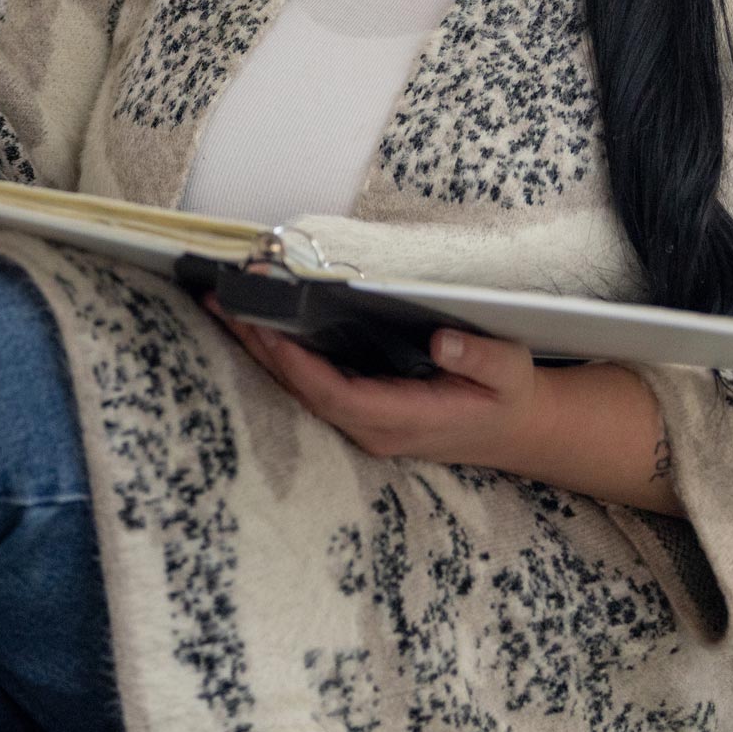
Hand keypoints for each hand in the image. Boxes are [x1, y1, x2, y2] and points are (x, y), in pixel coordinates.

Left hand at [203, 292, 546, 469]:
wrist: (513, 429)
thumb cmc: (508, 397)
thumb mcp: (510, 374)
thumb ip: (481, 359)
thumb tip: (443, 343)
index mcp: (404, 421)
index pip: (336, 395)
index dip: (297, 364)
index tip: (266, 328)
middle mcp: (372, 430)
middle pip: (301, 390)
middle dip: (258, 346)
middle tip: (219, 301)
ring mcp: (360, 425)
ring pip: (296, 388)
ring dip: (256, 347)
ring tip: (219, 303)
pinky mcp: (355, 412)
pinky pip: (305, 384)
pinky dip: (274, 353)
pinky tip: (249, 322)